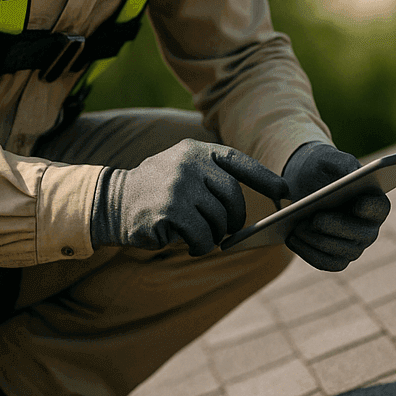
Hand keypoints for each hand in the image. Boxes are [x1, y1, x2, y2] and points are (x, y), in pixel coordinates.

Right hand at [91, 140, 288, 255]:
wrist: (111, 202)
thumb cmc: (155, 190)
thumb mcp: (181, 168)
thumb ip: (211, 175)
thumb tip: (253, 197)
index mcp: (196, 150)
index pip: (238, 162)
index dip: (264, 177)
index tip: (284, 191)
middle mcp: (189, 164)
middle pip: (232, 198)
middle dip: (234, 220)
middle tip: (226, 231)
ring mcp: (179, 187)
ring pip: (218, 221)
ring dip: (213, 235)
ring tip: (197, 235)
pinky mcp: (170, 211)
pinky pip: (202, 236)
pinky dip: (200, 245)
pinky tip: (187, 243)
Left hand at [281, 142, 390, 271]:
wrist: (304, 184)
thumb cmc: (322, 168)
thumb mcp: (330, 159)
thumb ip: (344, 163)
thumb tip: (353, 174)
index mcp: (374, 202)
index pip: (379, 208)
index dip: (370, 208)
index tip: (357, 204)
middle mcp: (369, 229)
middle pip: (360, 234)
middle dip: (336, 227)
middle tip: (314, 219)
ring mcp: (354, 247)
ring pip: (341, 252)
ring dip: (317, 241)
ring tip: (296, 228)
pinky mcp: (337, 259)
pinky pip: (325, 262)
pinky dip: (307, 252)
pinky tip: (291, 239)